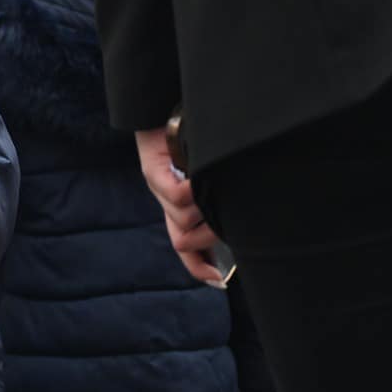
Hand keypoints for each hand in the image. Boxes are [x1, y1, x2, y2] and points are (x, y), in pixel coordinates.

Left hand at [135, 127, 224, 285]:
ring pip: (186, 221)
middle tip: (220, 220)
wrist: (164, 111)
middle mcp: (168, 205)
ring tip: (206, 184)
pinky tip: (196, 178)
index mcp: (181, 210)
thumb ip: (217, 205)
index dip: (200, 269)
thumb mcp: (208, 180)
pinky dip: (191, 191)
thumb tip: (238, 226)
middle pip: (187, 242)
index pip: (188, 251)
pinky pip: (178, 197)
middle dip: (207, 237)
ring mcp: (158, 191)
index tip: (221, 280)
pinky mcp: (153, 174)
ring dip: (202, 207)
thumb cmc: (191, 144)